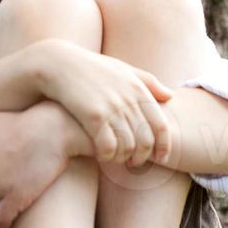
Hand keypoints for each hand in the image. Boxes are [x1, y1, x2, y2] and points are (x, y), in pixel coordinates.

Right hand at [36, 38, 173, 166]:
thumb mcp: (122, 69)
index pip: (161, 126)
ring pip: (128, 147)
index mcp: (139, 89)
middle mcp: (128, 99)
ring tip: (116, 159)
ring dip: (123, 158)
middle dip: (142, 157)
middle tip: (134, 163)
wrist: (59, 64)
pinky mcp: (93, 115)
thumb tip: (169, 96)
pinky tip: (101, 155)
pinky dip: (107, 156)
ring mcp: (112, 108)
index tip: (161, 158)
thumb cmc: (91, 68)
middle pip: (145, 140)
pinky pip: (108, 147)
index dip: (164, 146)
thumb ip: (147, 82)